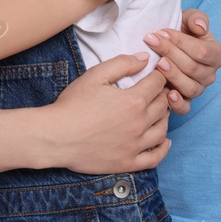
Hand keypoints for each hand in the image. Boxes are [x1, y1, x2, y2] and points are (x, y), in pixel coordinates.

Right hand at [50, 54, 171, 173]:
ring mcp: (135, 145)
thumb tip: (145, 58)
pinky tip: (164, 141)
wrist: (56, 136)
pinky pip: (154, 158)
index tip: (156, 74)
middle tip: (157, 91)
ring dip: (164, 118)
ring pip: (162, 130)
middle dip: (162, 95)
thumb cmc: (72, 104)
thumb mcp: (95, 75)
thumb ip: (122, 63)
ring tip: (159, 111)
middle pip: (163, 106)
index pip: (157, 84)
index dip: (159, 76)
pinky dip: (163, 149)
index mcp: (133, 101)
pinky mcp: (128, 162)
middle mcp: (139, 124)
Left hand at [143, 9, 220, 114]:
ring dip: (172, 75)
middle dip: (170, 53)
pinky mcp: (186, 101)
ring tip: (157, 63)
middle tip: (151, 42)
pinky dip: (177, 104)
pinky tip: (167, 94)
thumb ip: (197, 18)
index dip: (180, 42)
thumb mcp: (188, 18)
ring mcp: (198, 89)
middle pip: (192, 68)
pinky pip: (185, 108)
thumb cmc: (181, 31)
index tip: (160, 32)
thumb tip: (200, 27)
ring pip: (189, 87)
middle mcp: (210, 75)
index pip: (201, 51)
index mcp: (216, 55)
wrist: (167, 45)